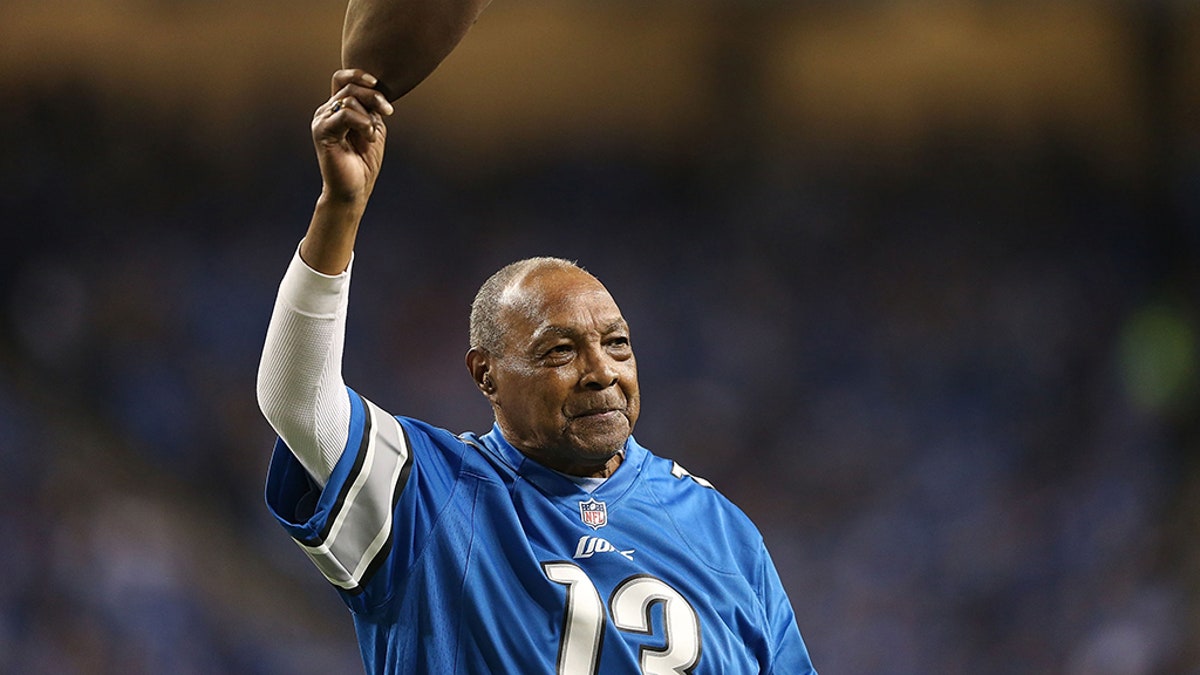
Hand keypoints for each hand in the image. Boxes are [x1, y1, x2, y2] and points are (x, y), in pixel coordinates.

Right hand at [311, 69, 394, 206]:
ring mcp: (322, 120)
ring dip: (368, 116)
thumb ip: (371, 109)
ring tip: (372, 135)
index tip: (377, 84)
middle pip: (349, 86)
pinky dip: (363, 123)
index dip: (359, 75)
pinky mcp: (322, 131)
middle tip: (388, 112)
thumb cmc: (364, 163)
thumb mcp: (373, 128)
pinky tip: (368, 137)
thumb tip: (376, 91)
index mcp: (337, 109)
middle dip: (373, 96)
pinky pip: (346, 114)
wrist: (354, 189)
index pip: (342, 79)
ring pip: (349, 99)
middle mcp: (326, 111)